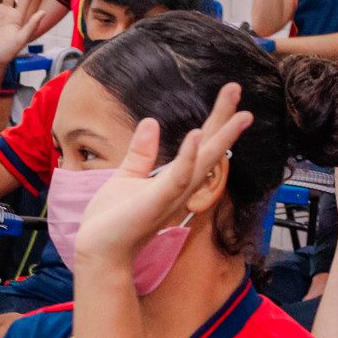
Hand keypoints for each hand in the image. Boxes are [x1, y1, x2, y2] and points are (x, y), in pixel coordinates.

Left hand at [74, 82, 253, 269]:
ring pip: (203, 163)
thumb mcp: (127, 176)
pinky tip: (195, 137)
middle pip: (210, 149)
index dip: (216, 119)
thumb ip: (142, 152)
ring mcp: (171, 195)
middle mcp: (180, 187)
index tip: (229, 93)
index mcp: (175, 179)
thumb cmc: (114, 219)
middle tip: (237, 89)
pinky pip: (176, 179)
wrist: (99, 249)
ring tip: (238, 114)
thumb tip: (152, 121)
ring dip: (220, 138)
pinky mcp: (156, 203)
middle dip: (226, 121)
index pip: (202, 144)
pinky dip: (187, 158)